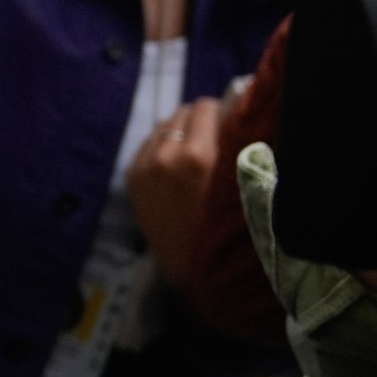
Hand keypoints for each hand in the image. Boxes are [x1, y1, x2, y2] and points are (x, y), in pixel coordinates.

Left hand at [126, 98, 222, 299]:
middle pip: (183, 113)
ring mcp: (144, 165)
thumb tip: (242, 112)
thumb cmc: (231, 229)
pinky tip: (176, 161)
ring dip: (181, 131)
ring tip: (195, 150)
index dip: (222, 111)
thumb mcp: (245, 184)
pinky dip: (163, 144)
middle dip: (201, 121)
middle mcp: (166, 155)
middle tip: (215, 137)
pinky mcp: (132, 176)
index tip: (231, 121)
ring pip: (164, 125)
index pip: (206, 107)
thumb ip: (240, 146)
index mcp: (198, 156)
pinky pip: (148, 143)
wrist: (195, 269)